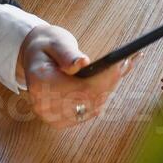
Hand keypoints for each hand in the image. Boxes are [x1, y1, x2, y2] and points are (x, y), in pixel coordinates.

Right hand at [16, 24, 136, 127]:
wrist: (34, 59)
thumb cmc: (46, 47)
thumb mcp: (55, 42)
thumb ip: (67, 53)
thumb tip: (82, 62)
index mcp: (41, 84)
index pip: (80, 89)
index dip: (103, 79)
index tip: (120, 63)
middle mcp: (44, 106)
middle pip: (89, 101)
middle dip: (111, 82)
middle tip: (128, 61)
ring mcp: (53, 117)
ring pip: (92, 108)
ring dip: (109, 89)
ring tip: (124, 66)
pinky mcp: (62, 120)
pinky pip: (89, 111)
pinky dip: (103, 95)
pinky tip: (112, 79)